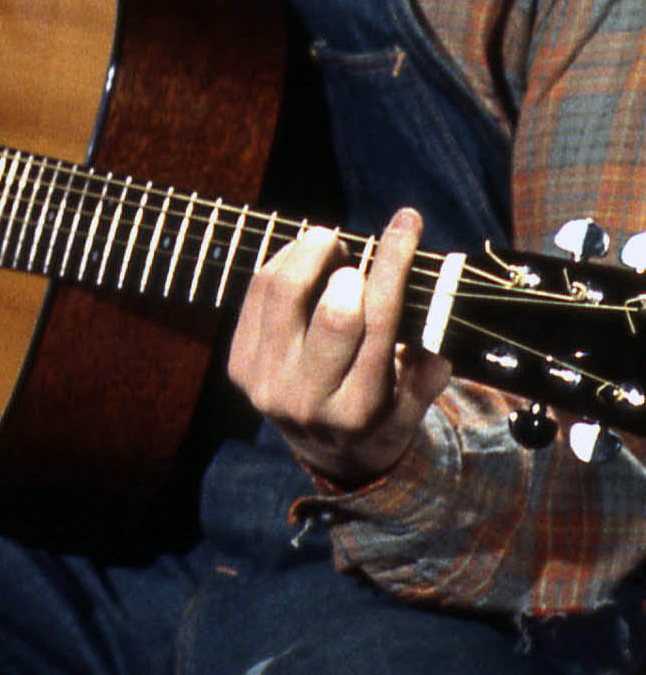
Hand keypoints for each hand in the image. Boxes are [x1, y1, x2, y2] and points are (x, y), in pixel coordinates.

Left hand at [227, 208, 451, 487]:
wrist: (323, 452)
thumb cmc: (377, 418)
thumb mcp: (412, 409)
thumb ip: (427, 372)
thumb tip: (436, 325)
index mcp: (359, 410)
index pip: (380, 322)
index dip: (394, 263)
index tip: (405, 222)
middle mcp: (307, 400)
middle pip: (333, 311)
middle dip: (349, 267)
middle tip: (355, 254)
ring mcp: (265, 382)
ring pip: (282, 292)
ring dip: (309, 253)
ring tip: (328, 244)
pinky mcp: (238, 365)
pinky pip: (256, 294)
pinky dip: (281, 262)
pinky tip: (302, 257)